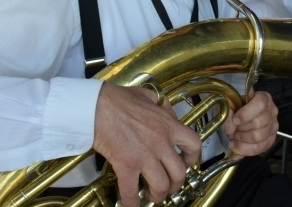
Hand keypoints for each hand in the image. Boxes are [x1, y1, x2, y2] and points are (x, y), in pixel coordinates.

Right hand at [92, 82, 201, 206]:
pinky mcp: (126, 164)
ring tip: (151, 195)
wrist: (97, 105)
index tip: (185, 163)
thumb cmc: (120, 99)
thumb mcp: (149, 96)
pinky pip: (131, 191)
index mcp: (168, 125)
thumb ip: (163, 106)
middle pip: (179, 173)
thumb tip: (169, 114)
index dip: (191, 159)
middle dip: (175, 185)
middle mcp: (161, 142)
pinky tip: (131, 205)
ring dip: (158, 195)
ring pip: (161, 186)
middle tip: (168, 186)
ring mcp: (145, 155)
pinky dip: (131, 203)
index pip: (193, 145)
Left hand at [221, 90, 278, 155]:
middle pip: (258, 122)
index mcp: (264, 98)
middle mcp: (272, 111)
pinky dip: (245, 149)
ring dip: (242, 138)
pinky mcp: (271, 139)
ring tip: (233, 136)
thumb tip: (230, 128)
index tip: (235, 120)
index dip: (246, 113)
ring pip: (258, 137)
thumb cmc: (237, 107)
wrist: (241, 116)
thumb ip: (228, 113)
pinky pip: (259, 148)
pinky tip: (236, 145)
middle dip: (241, 128)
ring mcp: (273, 126)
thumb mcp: (229, 104)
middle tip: (231, 129)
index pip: (260, 104)